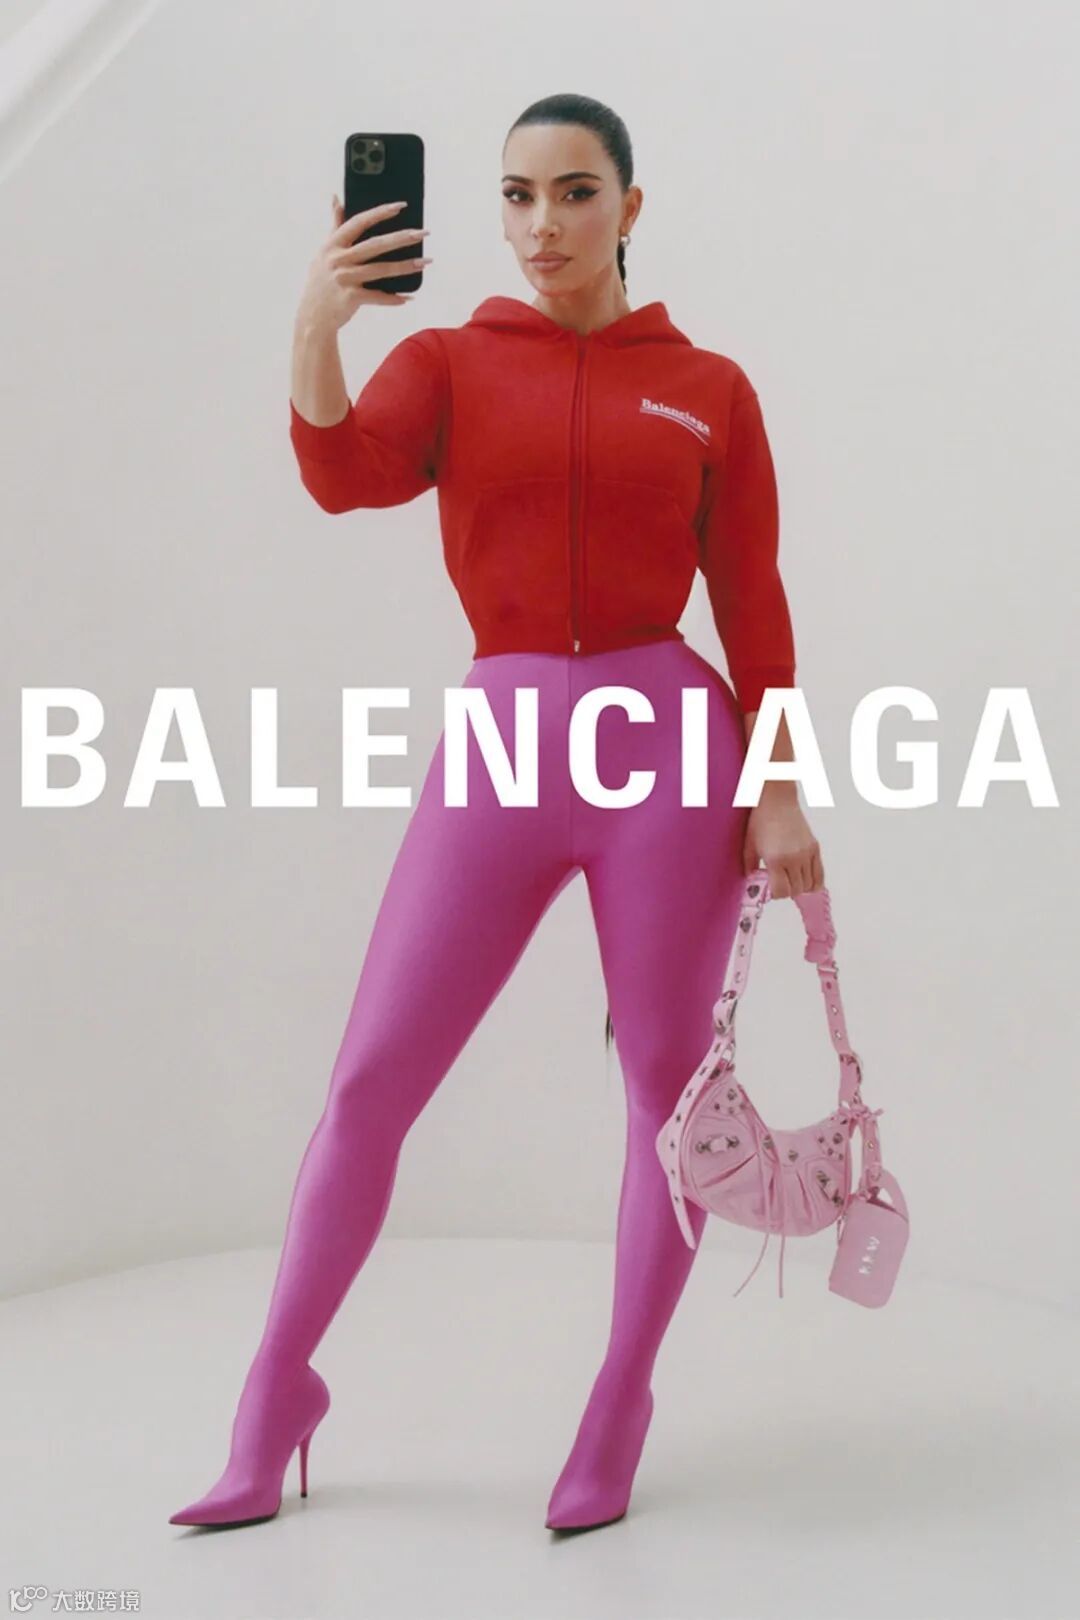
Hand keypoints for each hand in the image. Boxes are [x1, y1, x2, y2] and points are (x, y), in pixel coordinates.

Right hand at [294, 196, 432, 334]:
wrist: (312, 317)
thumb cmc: (321, 281)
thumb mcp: (323, 252)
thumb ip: (334, 225)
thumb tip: (336, 198)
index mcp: (332, 245)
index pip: (359, 222)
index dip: (379, 213)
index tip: (401, 206)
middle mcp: (338, 260)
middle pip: (375, 245)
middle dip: (401, 237)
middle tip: (423, 233)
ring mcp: (344, 279)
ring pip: (381, 270)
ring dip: (405, 266)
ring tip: (426, 262)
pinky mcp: (351, 298)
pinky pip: (377, 296)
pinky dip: (393, 298)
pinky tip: (408, 297)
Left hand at [742, 787, 823, 897]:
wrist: (777, 801)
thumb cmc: (761, 820)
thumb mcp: (749, 845)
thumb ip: (750, 867)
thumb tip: (753, 883)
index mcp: (776, 859)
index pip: (781, 891)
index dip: (775, 895)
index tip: (770, 889)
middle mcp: (794, 858)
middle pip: (796, 890)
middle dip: (786, 891)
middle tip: (779, 883)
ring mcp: (807, 853)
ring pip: (809, 885)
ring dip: (799, 887)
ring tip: (790, 880)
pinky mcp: (815, 848)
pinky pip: (820, 874)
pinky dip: (814, 882)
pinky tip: (805, 881)